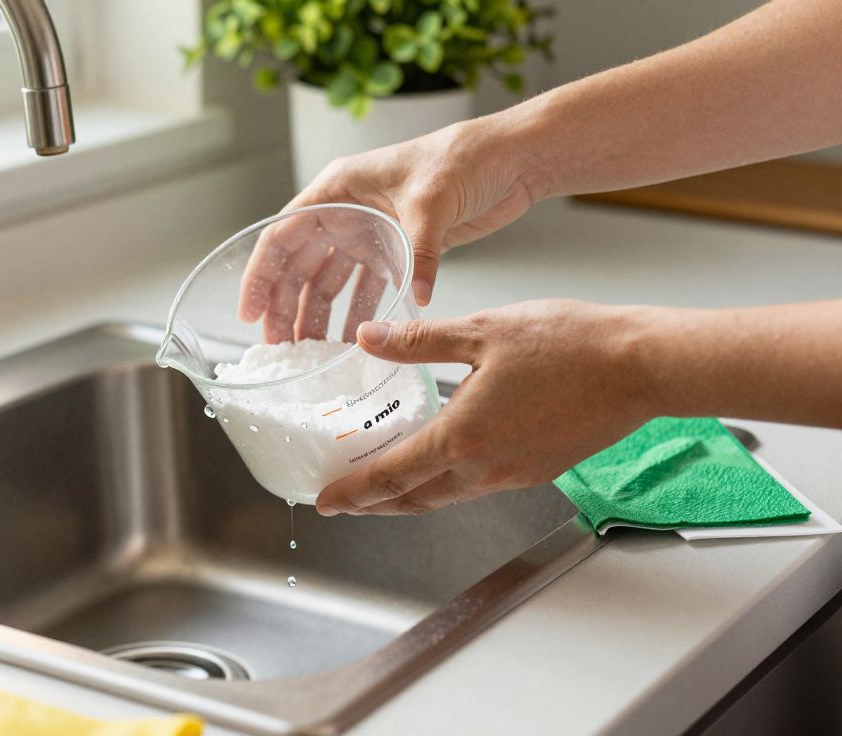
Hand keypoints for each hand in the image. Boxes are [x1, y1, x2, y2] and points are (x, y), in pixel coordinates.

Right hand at [240, 119, 542, 343]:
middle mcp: (347, 212)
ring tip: (312, 353)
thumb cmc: (466, 157)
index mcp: (338, 190)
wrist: (510, 157)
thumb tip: (417, 300)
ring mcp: (370, 232)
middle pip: (301, 266)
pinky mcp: (396, 248)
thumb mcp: (433, 201)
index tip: (249, 313)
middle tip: (279, 347)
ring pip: (330, 282)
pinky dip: (359, 315)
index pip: (282, 236)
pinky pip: (366, 288)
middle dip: (286, 307)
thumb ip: (420, 252)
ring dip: (319, 316)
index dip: (261, 276)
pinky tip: (355, 342)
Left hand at [315, 300, 653, 515]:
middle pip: (416, 498)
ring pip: (448, 495)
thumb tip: (368, 338)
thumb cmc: (569, 344)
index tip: (325, 502)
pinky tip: (445, 459)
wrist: (642, 366)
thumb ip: (419, 341)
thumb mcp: (482, 331)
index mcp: (463, 436)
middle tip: (346, 502)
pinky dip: (449, 482)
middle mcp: (485, 468)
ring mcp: (515, 473)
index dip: (353, 492)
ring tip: (385, 485)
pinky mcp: (539, 468)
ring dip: (412, 495)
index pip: (391, 477)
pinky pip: (480, 485)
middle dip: (375, 504)